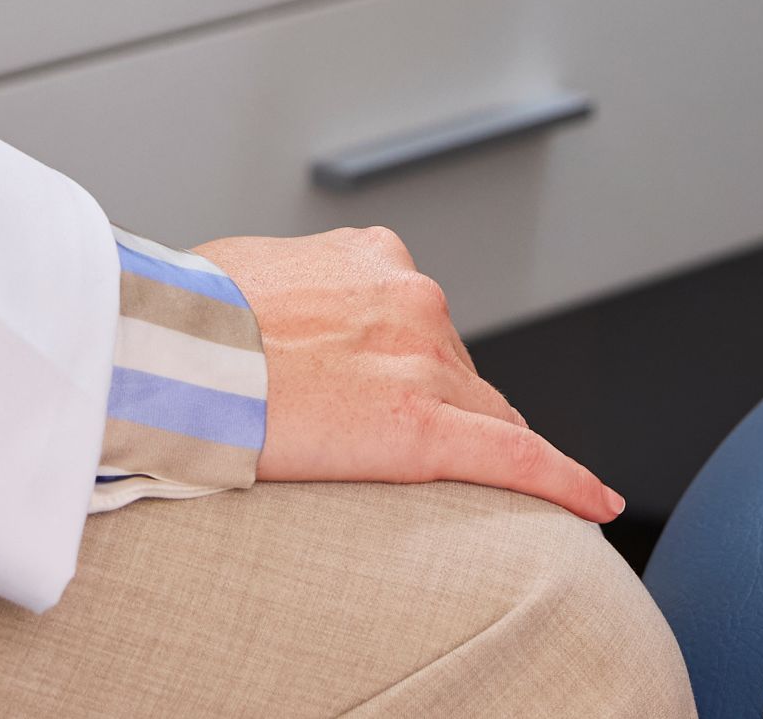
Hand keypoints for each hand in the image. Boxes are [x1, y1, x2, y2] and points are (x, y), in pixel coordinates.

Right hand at [199, 227, 619, 521]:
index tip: (400, 394)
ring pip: (487, 417)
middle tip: (385, 445)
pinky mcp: (426, 430)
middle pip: (461, 372)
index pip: (424, 325)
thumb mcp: (244, 272)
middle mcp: (413, 300)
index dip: (414, 368)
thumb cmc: (182, 321)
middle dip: (440, 406)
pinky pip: (519, 459)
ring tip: (451, 485)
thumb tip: (269, 305)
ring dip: (476, 446)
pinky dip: (565, 483)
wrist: (166, 355)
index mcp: (373, 259)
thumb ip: (288, 285)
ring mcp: (426, 363)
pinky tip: (596, 504)